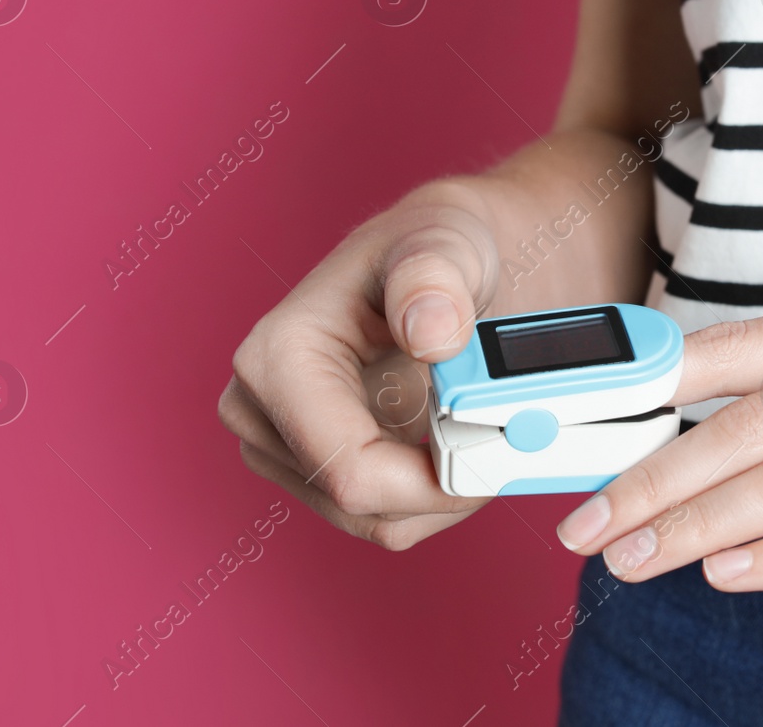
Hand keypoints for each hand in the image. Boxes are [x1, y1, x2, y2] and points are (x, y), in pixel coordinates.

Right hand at [219, 182, 499, 548]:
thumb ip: (434, 279)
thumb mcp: (447, 243)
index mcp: (278, 357)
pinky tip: (456, 439)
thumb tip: (430, 333)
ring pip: (375, 520)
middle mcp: (259, 408)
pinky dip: (430, 491)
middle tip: (503, 433)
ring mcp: (278, 445)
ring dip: (441, 491)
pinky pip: (381, 515)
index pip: (351, 472)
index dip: (436, 481)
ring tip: (479, 424)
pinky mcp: (307, 469)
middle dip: (443, 485)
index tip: (501, 448)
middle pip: (361, 505)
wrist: (442, 263)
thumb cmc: (438, 246)